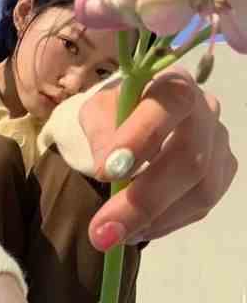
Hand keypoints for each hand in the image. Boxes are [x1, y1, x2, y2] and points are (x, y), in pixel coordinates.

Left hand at [81, 65, 237, 250]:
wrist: (136, 117)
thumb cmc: (116, 110)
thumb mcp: (97, 111)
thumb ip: (100, 131)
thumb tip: (108, 169)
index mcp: (174, 84)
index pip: (169, 104)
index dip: (141, 138)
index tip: (105, 172)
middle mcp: (206, 111)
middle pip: (189, 158)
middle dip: (144, 199)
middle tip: (104, 230)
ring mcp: (219, 144)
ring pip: (201, 190)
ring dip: (154, 219)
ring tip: (114, 234)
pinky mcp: (221, 172)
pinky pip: (200, 206)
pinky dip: (165, 223)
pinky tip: (137, 229)